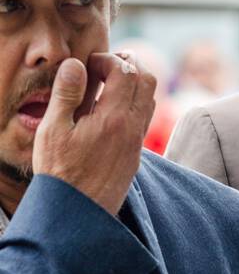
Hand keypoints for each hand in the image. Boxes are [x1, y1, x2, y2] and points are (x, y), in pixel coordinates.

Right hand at [32, 51, 156, 215]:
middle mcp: (132, 128)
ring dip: (134, 83)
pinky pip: (144, 118)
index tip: (87, 66)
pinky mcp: (135, 155)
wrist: (77, 214)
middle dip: (127, 64)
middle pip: (147, 79)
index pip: (124, 71)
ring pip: (150, 99)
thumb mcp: (53, 131)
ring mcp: (137, 142)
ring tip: (107, 84)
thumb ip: (65, 95)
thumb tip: (75, 64)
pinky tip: (110, 109)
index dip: (106, 59)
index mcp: (113, 118)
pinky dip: (134, 103)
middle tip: (103, 66)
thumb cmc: (59, 174)